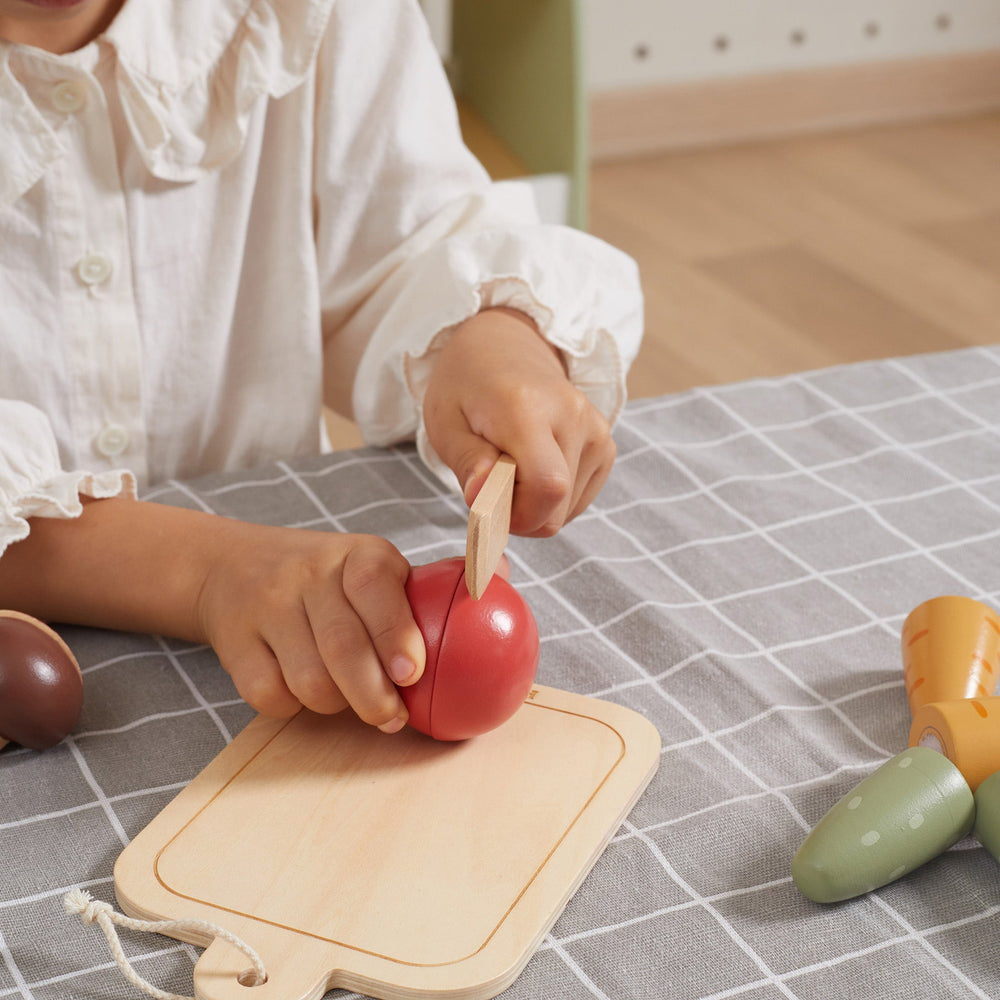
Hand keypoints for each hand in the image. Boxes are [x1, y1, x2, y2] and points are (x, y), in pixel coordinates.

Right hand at [196, 521, 424, 728]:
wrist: (233, 565)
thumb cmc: (328, 579)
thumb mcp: (373, 568)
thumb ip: (416, 600)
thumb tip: (477, 624)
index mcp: (357, 554)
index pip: (374, 586)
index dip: (395, 633)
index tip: (411, 674)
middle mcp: (310, 573)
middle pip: (342, 646)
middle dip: (373, 695)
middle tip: (391, 717)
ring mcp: (268, 606)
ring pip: (309, 680)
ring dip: (335, 704)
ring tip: (347, 697)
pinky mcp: (236, 641)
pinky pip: (269, 694)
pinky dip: (292, 706)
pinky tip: (302, 691)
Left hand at [422, 308, 615, 536]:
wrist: (503, 350)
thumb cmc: (467, 388)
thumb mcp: (445, 422)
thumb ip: (467, 462)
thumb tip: (483, 498)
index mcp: (528, 407)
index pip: (547, 486)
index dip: (519, 515)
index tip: (489, 503)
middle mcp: (573, 416)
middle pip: (558, 505)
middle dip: (521, 512)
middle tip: (492, 484)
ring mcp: (597, 431)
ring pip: (568, 509)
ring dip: (535, 505)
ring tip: (512, 469)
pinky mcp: (606, 445)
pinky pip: (579, 499)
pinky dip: (553, 499)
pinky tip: (533, 469)